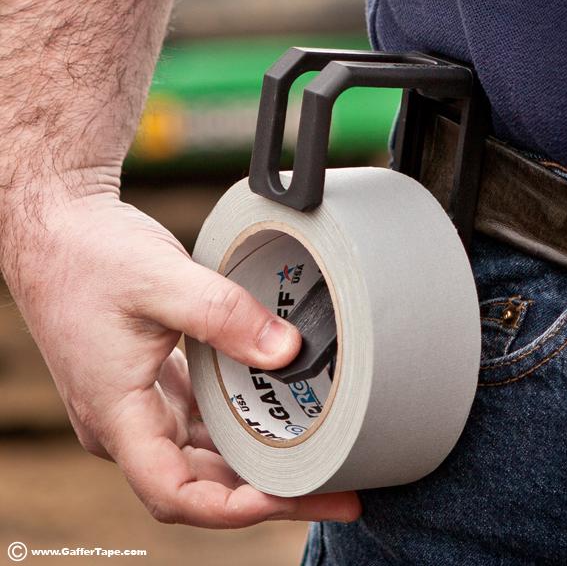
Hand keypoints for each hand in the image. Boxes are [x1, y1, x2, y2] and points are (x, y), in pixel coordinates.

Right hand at [2, 186, 360, 527]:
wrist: (58, 232)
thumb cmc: (90, 255)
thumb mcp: (161, 280)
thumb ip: (224, 317)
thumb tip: (287, 352)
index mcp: (116, 413)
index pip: (174, 492)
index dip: (234, 509)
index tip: (292, 496)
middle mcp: (126, 422)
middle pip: (201, 483)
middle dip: (267, 492)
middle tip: (334, 488)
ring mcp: (139, 404)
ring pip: (203, 454)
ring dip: (257, 463)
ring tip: (317, 459)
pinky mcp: (151, 383)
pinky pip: (200, 421)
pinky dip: (238, 427)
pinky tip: (276, 418)